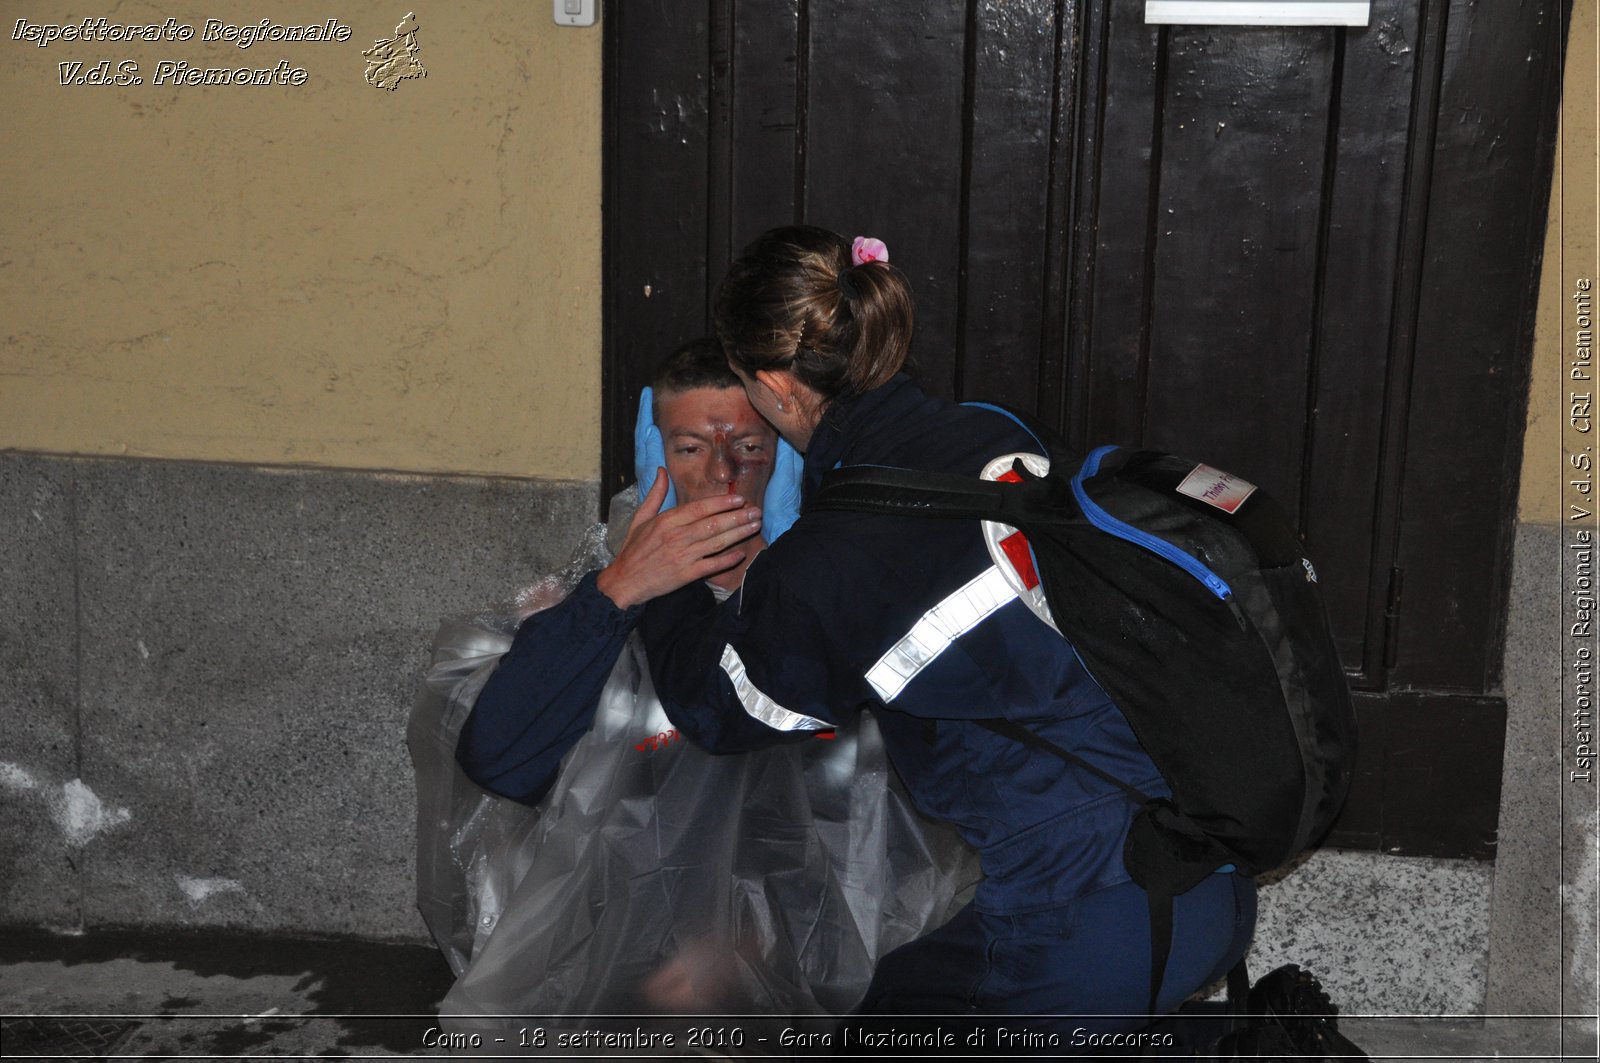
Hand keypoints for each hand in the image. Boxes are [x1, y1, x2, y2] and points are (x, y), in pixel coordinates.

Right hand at [595, 472, 762, 609]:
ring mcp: (682, 557)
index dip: (721, 503)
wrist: (624, 582)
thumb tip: (661, 470)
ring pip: (716, 543)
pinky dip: (727, 560)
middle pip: (712, 524)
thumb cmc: (633, 550)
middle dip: (737, 517)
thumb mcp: (640, 519)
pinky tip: (742, 554)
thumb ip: (655, 495)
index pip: (699, 509)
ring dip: (738, 534)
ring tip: (755, 526)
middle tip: (756, 511)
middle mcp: (676, 537)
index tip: (739, 499)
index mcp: (666, 521)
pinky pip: (712, 566)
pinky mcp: (686, 575)